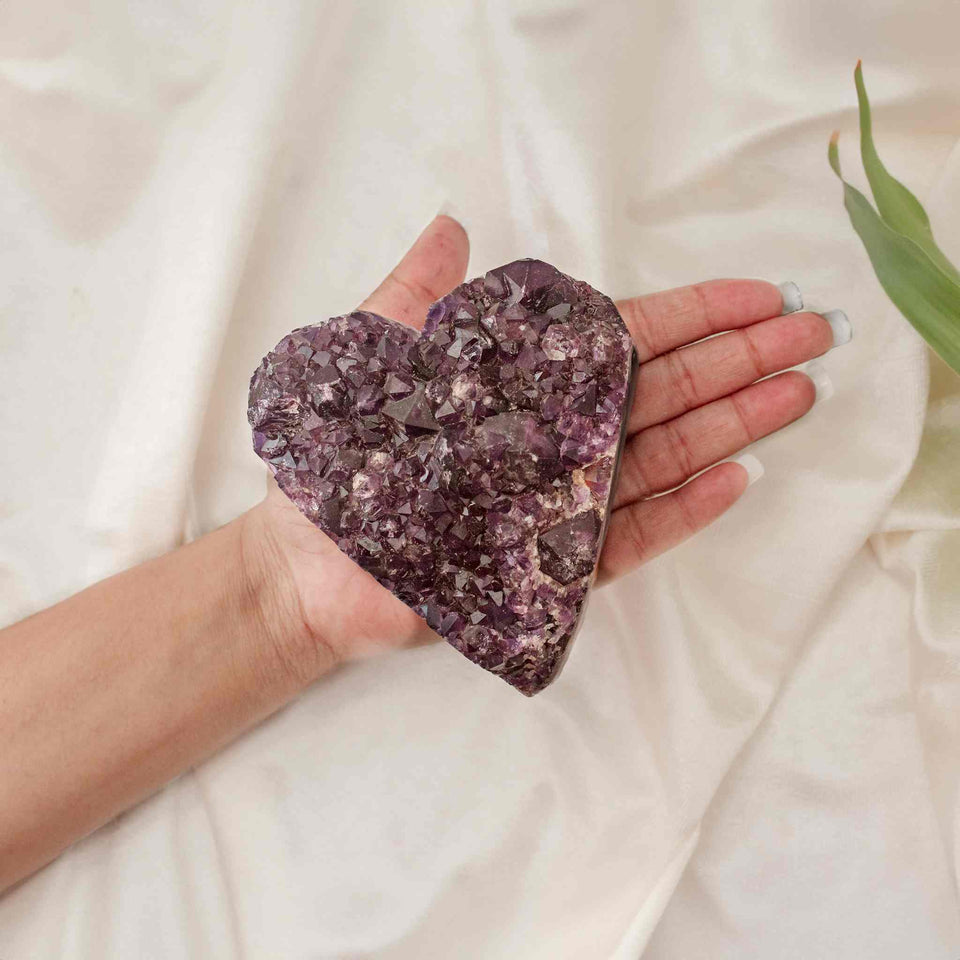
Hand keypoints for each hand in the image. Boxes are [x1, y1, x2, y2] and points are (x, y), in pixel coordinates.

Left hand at [244, 215, 835, 674]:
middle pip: (663, 392)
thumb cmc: (341, 463)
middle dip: (739, 361)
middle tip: (813, 338)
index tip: (761, 295)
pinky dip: (681, 507)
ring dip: (730, 425)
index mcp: (526, 384)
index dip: (694, 314)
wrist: (310, 566)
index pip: (624, 339)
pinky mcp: (557, 564)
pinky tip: (733, 476)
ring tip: (795, 395)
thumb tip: (453, 224)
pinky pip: (628, 534)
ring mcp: (563, 501)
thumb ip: (418, 294)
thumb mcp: (375, 358)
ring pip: (661, 456)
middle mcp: (558, 438)